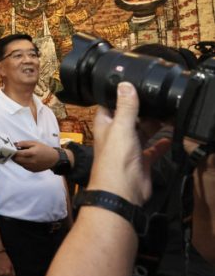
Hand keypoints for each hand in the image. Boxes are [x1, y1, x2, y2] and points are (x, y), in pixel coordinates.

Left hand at [13, 141, 59, 171]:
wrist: (53, 158)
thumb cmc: (43, 149)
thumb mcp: (34, 143)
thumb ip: (24, 143)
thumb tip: (15, 144)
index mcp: (31, 153)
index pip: (17, 153)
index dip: (12, 151)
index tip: (10, 148)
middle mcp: (31, 161)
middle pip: (17, 160)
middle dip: (14, 156)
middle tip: (13, 152)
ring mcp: (32, 167)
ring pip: (19, 164)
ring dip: (18, 159)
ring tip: (20, 155)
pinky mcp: (32, 170)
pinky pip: (24, 166)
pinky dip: (22, 163)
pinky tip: (26, 159)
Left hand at [88, 82, 158, 204]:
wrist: (121, 191)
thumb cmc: (115, 159)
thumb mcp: (121, 127)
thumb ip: (126, 107)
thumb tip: (125, 84)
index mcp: (105, 125)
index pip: (109, 105)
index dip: (117, 95)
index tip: (130, 84)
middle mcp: (116, 135)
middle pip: (129, 117)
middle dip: (140, 109)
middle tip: (156, 98)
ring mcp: (129, 148)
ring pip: (142, 132)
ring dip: (153, 124)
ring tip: (166, 113)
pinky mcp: (141, 161)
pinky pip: (152, 150)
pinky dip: (160, 144)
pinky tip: (169, 137)